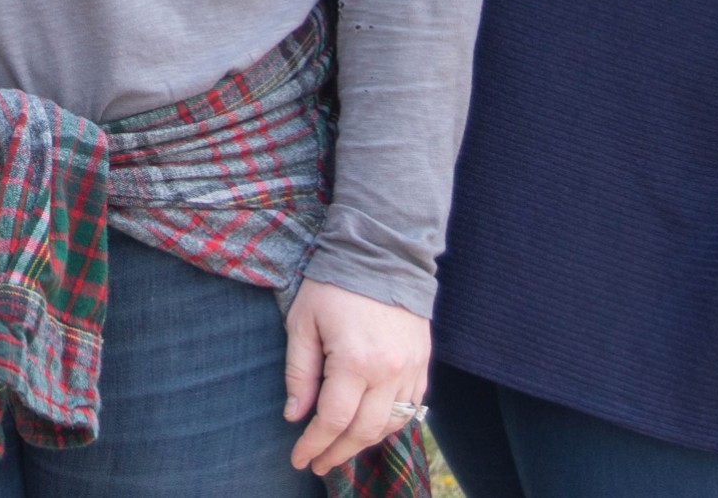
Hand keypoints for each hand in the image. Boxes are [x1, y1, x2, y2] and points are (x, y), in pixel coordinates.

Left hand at [282, 278, 430, 475]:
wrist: (382, 252)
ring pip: (390, 425)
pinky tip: (369, 428)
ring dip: (363, 443)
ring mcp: (411, 369)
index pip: (333, 420)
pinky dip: (389, 424)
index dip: (313, 445)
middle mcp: (389, 372)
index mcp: (355, 361)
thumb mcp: (303, 322)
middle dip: (337, 453)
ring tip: (339, 449)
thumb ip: (299, 372)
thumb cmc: (334, 283)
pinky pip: (410, 409)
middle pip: (364, 432)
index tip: (298, 460)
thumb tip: (295, 416)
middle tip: (317, 464)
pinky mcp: (423, 363)